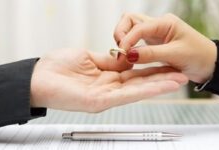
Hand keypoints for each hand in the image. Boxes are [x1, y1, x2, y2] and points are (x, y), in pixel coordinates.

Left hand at [30, 49, 187, 111]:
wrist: (36, 77)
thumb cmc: (56, 67)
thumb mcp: (88, 57)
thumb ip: (109, 60)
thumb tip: (126, 57)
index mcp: (106, 77)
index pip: (134, 73)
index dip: (152, 69)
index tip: (168, 64)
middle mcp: (108, 89)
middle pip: (140, 83)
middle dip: (161, 78)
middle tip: (182, 74)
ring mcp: (106, 96)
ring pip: (138, 90)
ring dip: (159, 85)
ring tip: (179, 80)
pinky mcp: (100, 101)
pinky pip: (127, 94)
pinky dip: (146, 89)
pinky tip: (161, 85)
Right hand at [114, 13, 216, 82]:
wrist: (210, 64)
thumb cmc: (198, 57)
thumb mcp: (175, 55)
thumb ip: (151, 53)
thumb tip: (128, 54)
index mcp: (165, 23)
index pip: (138, 26)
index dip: (127, 39)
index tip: (122, 54)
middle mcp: (158, 25)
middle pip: (130, 20)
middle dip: (121, 33)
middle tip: (120, 51)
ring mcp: (155, 34)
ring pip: (131, 29)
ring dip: (124, 40)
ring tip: (124, 55)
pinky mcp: (153, 43)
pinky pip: (136, 41)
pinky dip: (130, 47)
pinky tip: (130, 57)